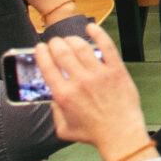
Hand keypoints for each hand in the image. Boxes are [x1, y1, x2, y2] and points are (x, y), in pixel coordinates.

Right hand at [37, 26, 148, 160]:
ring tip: (70, 39)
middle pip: (62, 52)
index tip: (40, 48)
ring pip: (82, 47)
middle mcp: (79, 81)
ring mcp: (99, 74)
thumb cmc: (93, 134)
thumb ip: (55, 112)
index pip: (47, 66)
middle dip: (55, 43)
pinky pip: (107, 46)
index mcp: (64, 95)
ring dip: (72, 39)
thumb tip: (54, 97)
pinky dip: (98, 34)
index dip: (41, 53)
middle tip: (54, 42)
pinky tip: (91, 27)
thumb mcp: (63, 129)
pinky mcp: (116, 70)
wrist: (120, 133)